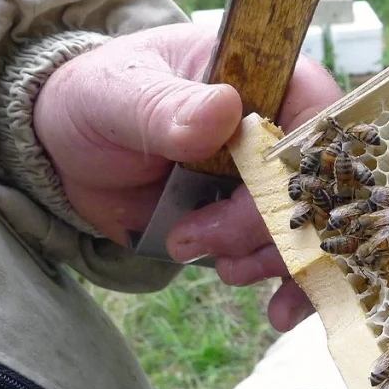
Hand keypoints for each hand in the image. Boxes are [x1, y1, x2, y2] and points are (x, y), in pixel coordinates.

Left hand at [35, 23, 340, 328]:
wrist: (67, 151)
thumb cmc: (98, 99)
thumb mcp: (119, 95)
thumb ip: (168, 106)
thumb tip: (224, 109)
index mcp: (267, 78)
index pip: (317, 118)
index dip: (303, 167)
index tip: (261, 202)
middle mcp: (283, 128)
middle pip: (321, 185)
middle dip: (282, 229)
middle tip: (223, 251)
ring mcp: (272, 180)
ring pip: (311, 228)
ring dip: (277, 260)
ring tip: (225, 269)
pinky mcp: (256, 223)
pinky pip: (292, 256)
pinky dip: (290, 286)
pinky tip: (278, 311)